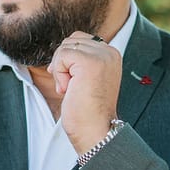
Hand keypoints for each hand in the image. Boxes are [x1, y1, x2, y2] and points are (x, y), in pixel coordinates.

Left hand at [48, 31, 122, 154]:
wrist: (94, 130)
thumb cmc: (87, 110)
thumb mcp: (86, 78)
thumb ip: (80, 61)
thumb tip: (60, 48)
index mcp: (111, 54)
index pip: (80, 40)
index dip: (67, 59)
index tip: (70, 81)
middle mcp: (110, 52)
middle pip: (71, 41)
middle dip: (62, 63)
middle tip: (68, 87)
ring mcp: (101, 56)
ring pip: (64, 48)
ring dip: (60, 70)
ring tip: (70, 89)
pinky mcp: (90, 62)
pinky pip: (62, 56)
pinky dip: (58, 74)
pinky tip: (67, 90)